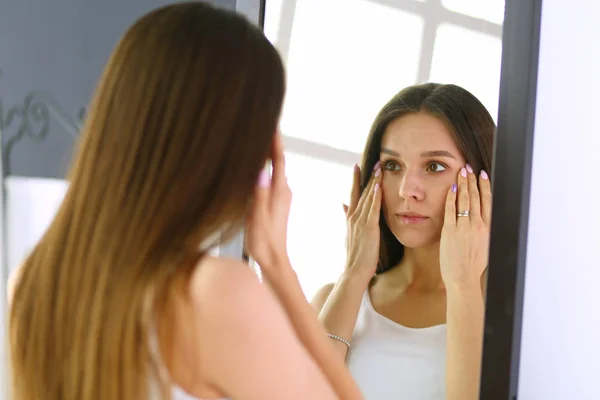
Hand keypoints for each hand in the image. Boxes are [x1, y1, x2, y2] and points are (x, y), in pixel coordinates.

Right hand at [245, 133, 291, 273]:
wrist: (274, 261)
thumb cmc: (265, 242)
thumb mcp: (258, 218)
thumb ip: (259, 195)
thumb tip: (260, 171)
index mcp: (279, 192)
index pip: (278, 160)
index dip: (275, 141)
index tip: (272, 123)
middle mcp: (283, 191)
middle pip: (277, 160)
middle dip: (271, 142)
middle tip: (262, 124)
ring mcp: (280, 197)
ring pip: (274, 169)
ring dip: (268, 154)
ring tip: (259, 139)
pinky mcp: (275, 203)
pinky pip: (271, 179)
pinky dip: (265, 167)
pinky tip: (257, 166)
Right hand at [342, 161, 382, 281]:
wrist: (354, 270)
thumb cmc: (354, 255)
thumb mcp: (348, 233)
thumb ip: (346, 217)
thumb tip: (342, 204)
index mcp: (350, 218)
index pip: (353, 194)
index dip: (356, 180)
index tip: (357, 166)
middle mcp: (353, 217)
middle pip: (362, 192)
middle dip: (368, 176)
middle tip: (375, 162)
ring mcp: (360, 222)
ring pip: (368, 197)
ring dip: (374, 182)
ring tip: (379, 168)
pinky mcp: (369, 228)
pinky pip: (373, 209)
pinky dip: (375, 197)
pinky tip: (378, 186)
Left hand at [440, 165, 491, 290]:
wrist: (463, 279)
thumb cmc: (474, 266)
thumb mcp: (487, 246)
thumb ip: (487, 231)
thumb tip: (487, 219)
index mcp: (488, 229)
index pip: (488, 202)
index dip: (485, 186)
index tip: (483, 175)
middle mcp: (478, 226)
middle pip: (476, 197)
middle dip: (472, 180)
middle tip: (469, 167)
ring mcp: (463, 227)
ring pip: (465, 200)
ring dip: (463, 184)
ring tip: (461, 172)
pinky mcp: (450, 231)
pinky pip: (450, 210)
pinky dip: (451, 197)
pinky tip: (451, 187)